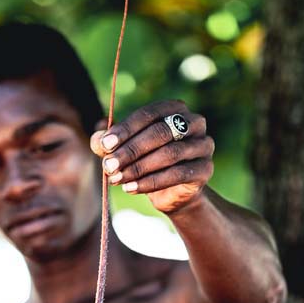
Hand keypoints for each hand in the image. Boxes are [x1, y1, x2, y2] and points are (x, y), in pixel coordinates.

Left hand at [90, 101, 213, 212]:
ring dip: (138, 168)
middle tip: (109, 166)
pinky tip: (131, 189)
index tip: (104, 146)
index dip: (125, 130)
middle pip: (160, 133)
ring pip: (169, 154)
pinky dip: (151, 183)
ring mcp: (204, 145)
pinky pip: (177, 175)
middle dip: (131, 150)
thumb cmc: (146, 163)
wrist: (171, 193)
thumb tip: (98, 140)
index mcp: (175, 109)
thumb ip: (109, 143)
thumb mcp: (124, 151)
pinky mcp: (205, 169)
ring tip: (116, 180)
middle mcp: (195, 122)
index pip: (149, 114)